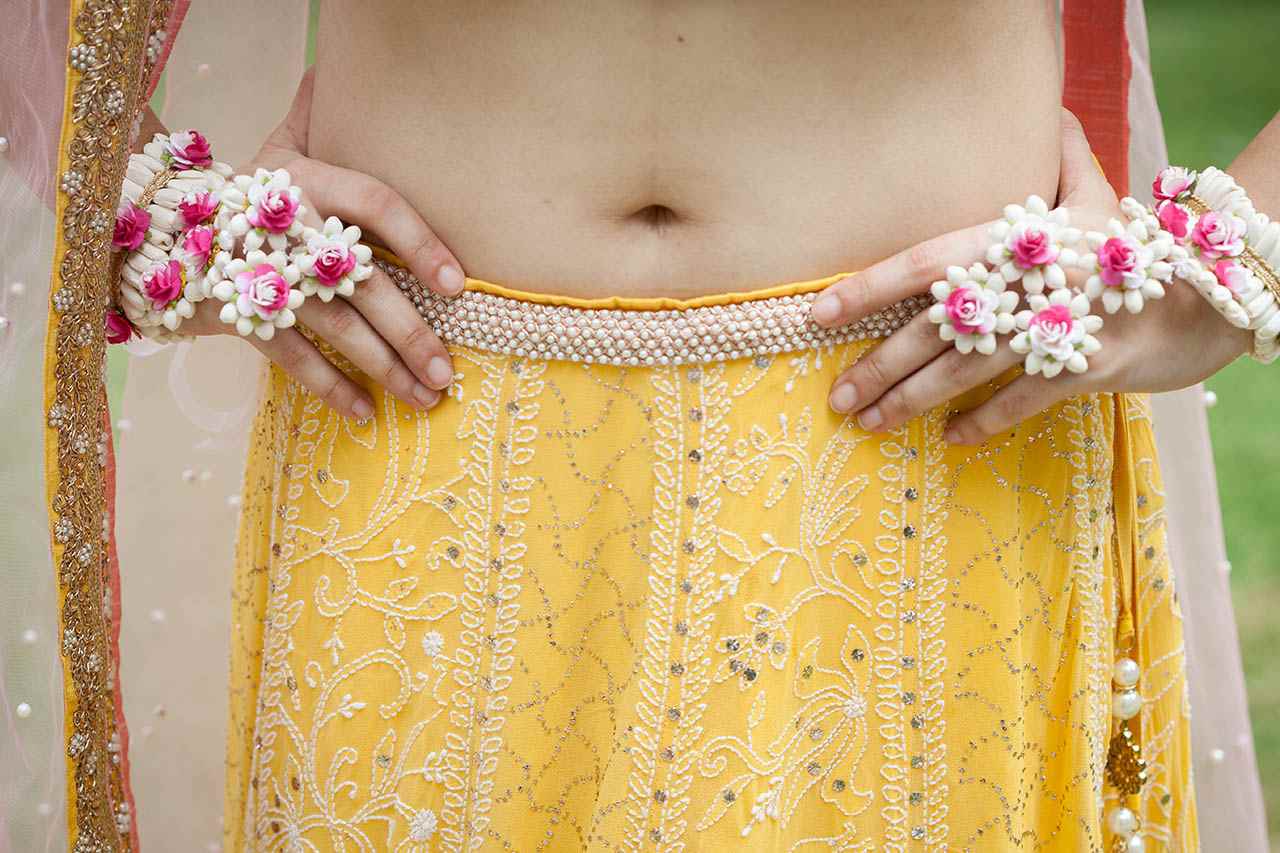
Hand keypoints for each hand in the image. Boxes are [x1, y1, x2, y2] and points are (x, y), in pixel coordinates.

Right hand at [182, 68, 464, 418]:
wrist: (161, 226)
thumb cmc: (250, 194)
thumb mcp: (283, 147)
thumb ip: (317, 119)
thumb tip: (334, 73)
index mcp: (301, 177)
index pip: (374, 202)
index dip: (420, 242)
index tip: (458, 286)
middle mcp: (282, 224)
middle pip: (360, 281)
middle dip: (410, 331)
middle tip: (447, 371)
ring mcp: (259, 271)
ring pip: (333, 325)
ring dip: (384, 367)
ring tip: (424, 396)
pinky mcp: (237, 311)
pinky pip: (291, 357)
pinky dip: (330, 387)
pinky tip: (365, 412)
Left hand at [810, 108, 1251, 444]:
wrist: (1210, 293)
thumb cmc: (1135, 250)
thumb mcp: (1096, 200)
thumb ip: (1061, 162)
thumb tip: (1049, 113)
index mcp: (1015, 241)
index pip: (925, 261)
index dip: (869, 286)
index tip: (818, 313)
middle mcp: (1025, 282)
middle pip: (935, 327)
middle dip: (879, 365)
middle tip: (837, 397)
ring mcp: (1055, 327)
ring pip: (965, 370)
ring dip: (912, 400)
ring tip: (870, 422)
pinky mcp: (1084, 368)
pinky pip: (1020, 401)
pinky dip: (984, 421)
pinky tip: (952, 439)